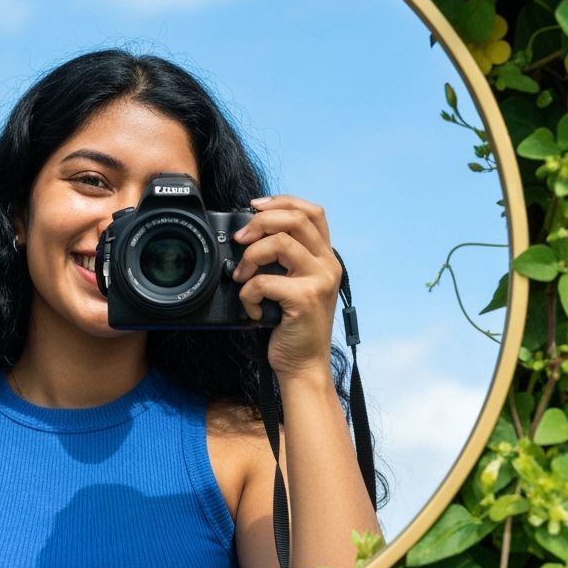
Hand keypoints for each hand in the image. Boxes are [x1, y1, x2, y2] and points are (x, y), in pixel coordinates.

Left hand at [230, 194, 342, 381]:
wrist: (303, 365)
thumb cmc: (293, 327)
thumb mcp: (294, 286)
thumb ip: (284, 261)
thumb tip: (248, 235)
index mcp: (325, 258)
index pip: (311, 212)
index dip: (282, 201)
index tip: (254, 206)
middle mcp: (328, 265)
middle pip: (295, 219)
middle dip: (259, 222)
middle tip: (240, 240)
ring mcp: (319, 281)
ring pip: (279, 243)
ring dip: (250, 257)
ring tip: (242, 277)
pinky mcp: (305, 299)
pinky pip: (264, 281)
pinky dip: (249, 294)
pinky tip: (253, 309)